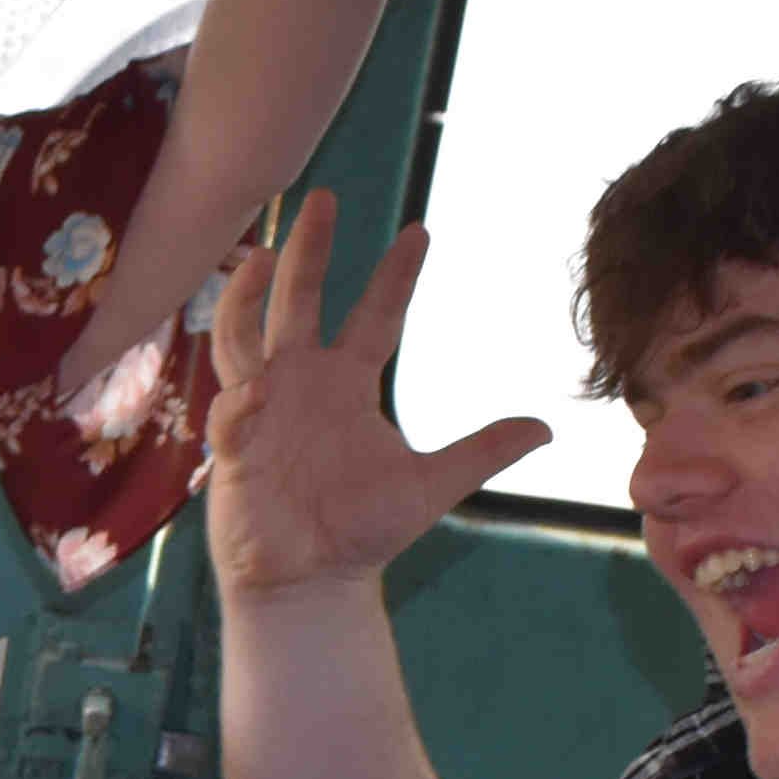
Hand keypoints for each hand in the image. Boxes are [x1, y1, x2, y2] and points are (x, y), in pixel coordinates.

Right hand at [202, 193, 551, 606]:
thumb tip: (547, 428)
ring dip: (247, 299)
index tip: (421, 231)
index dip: (396, 275)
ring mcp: (262, 411)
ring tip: (258, 257)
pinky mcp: (235, 449)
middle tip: (322, 197)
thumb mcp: (433, 484)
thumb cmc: (362, 531)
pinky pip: (231, 413)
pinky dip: (240, 401)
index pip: (375, 315)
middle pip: (299, 301)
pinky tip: (255, 394)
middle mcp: (301, 382)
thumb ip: (482, 451)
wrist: (311, 582)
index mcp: (347, 381)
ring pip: (244, 337)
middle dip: (308, 250)